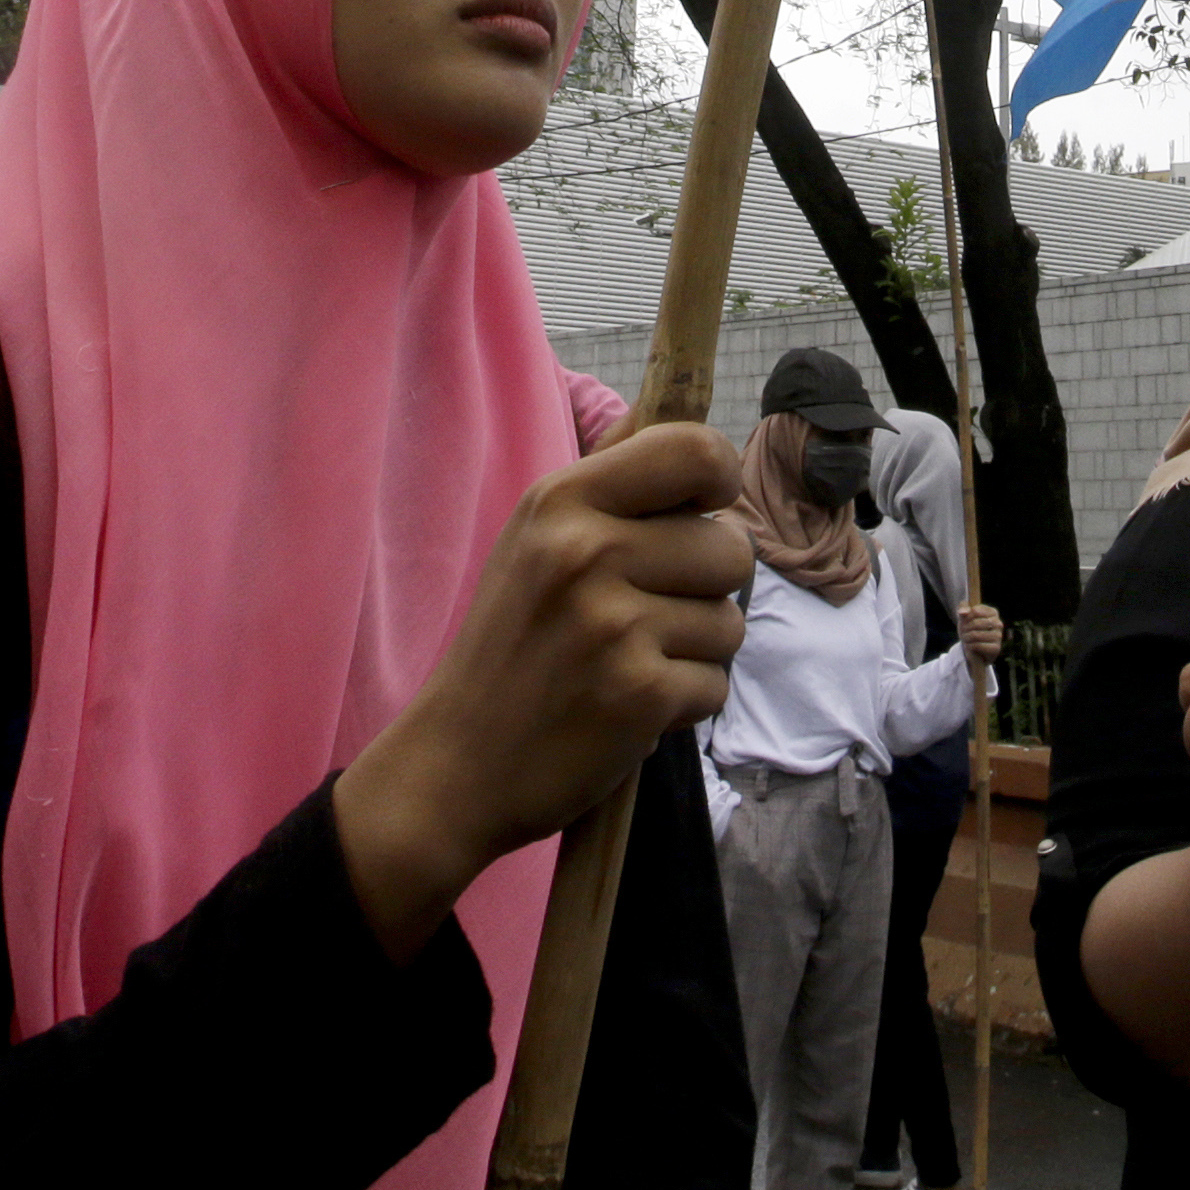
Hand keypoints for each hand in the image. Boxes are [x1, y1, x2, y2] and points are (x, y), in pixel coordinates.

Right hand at [331, 421, 750, 959]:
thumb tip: (683, 425)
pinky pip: (716, 684)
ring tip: (632, 662)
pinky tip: (631, 708)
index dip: (721, 477)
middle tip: (649, 614)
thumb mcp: (535, 541)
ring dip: (697, 652)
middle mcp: (586, 553)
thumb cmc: (509, 647)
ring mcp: (613, 626)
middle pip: (731, 548)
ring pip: (731, 623)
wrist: (458, 763)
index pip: (692, 450)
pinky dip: (685, 704)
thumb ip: (610, 484)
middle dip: (708, 589)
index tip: (706, 510)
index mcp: (560, 501)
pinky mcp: (640, 695)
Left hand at [954, 601, 1005, 662]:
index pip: (975, 611)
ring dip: (966, 638)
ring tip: (966, 639)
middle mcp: (998, 623)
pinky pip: (977, 645)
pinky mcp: (995, 648)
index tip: (964, 621)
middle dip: (965, 628)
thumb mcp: (964, 616)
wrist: (973, 647)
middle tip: (963, 632)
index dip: (965, 617)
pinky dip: (969, 646)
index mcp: (993, 612)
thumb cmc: (970, 628)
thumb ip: (963, 607)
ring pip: (975, 635)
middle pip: (975, 623)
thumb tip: (963, 612)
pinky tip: (970, 646)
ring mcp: (998, 636)